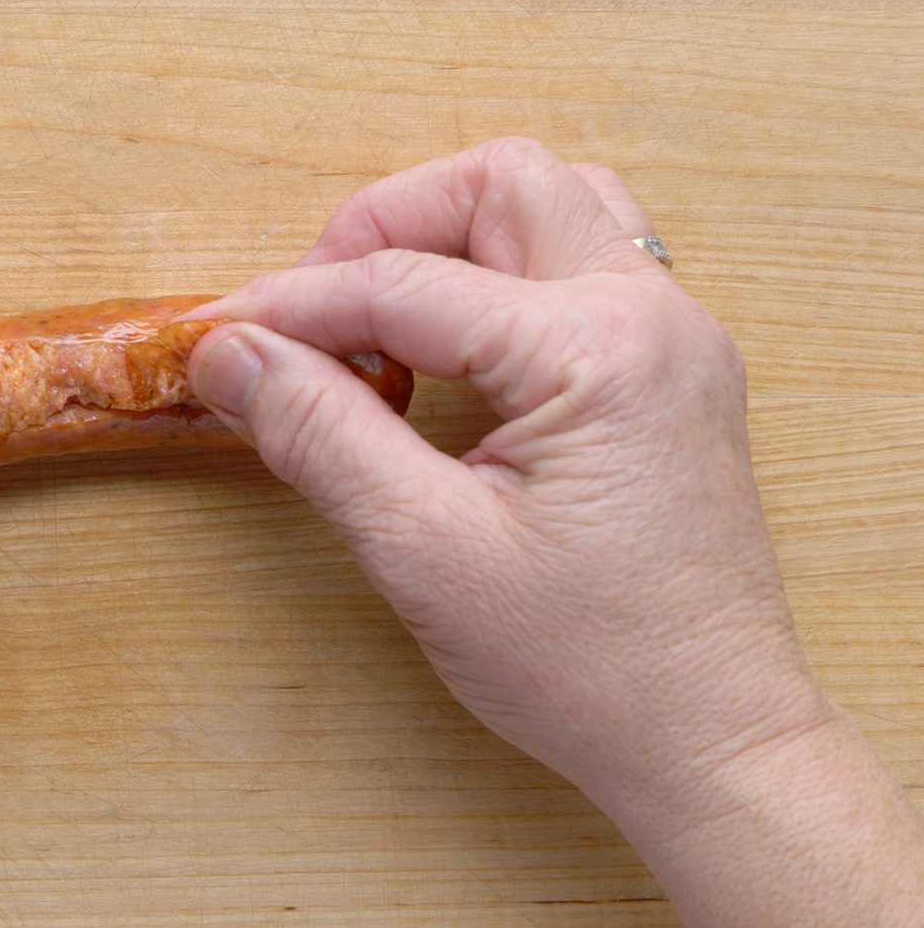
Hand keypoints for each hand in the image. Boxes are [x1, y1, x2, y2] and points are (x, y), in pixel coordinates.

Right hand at [186, 137, 923, 927]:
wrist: (711, 743)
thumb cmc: (587, 666)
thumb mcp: (424, 550)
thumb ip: (320, 433)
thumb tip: (229, 354)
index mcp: (597, 350)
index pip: (406, 284)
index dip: (293, 306)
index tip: (216, 338)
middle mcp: (653, 314)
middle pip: (499, 184)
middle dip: (383, 227)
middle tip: (308, 314)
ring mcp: (675, 336)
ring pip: (550, 205)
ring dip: (450, 235)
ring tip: (376, 318)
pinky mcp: (672, 370)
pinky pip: (580, 262)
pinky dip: (499, 275)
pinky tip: (448, 351)